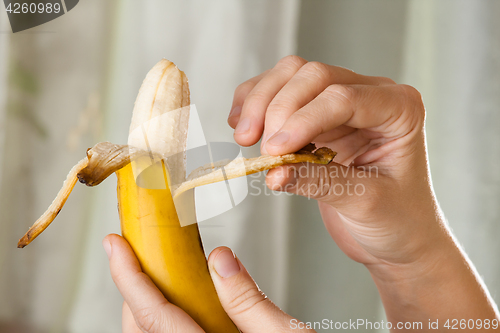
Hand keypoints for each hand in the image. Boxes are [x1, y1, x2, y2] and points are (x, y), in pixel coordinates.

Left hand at [103, 234, 312, 332]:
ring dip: (150, 304)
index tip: (116, 246)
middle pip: (142, 328)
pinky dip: (167, 320)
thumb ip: (249, 301)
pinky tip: (186, 304)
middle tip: (143, 255)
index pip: (153, 315)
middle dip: (137, 288)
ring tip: (163, 275)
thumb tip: (221, 261)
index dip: (129, 276)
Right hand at [228, 55, 435, 265]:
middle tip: (262, 150)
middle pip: (313, 76)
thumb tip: (274, 171)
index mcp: (399, 109)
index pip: (342, 97)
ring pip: (291, 75)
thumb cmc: (398, 220)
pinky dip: (255, 101)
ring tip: (245, 137)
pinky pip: (280, 92)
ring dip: (261, 101)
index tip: (274, 151)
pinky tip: (240, 122)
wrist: (397, 235)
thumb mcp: (364, 202)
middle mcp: (371, 95)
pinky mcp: (316, 114)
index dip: (303, 120)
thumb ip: (319, 182)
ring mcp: (342, 101)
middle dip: (278, 109)